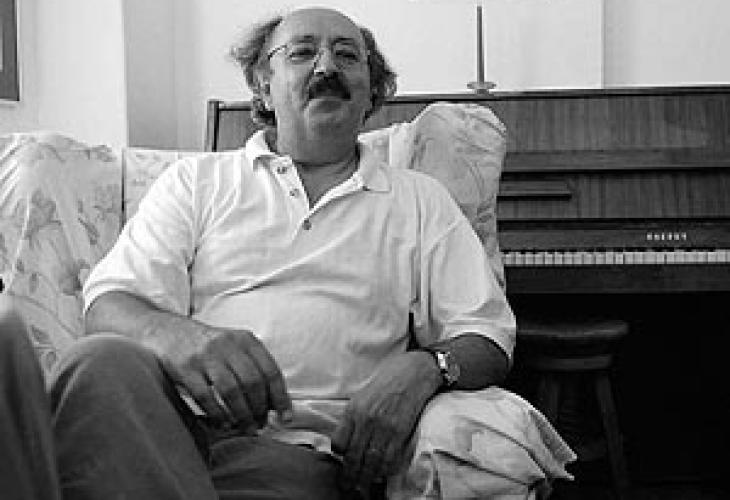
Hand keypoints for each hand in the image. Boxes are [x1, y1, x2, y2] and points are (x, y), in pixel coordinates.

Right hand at [151, 318, 291, 431]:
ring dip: (241, 415)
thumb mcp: (234, 347)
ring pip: (232, 390)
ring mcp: (205, 355)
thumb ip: (253, 368)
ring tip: (245, 428)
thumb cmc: (207, 347)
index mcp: (245, 340)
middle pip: (253, 382)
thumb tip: (274, 404)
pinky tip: (223, 424)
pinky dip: (217, 414)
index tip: (285, 417)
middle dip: (259, 409)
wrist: (166, 331)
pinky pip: (205, 396)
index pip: (271, 370)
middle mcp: (228, 344)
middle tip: (260, 425)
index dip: (280, 397)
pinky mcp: (185, 367)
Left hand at [331, 350, 441, 492]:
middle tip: (347, 487)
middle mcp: (366, 420)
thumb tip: (349, 438)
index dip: (339, 457)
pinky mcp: (401, 431)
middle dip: (350, 475)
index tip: (341, 463)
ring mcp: (383, 427)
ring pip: (371, 461)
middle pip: (354, 456)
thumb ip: (355, 416)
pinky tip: (381, 475)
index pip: (339, 443)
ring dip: (366, 478)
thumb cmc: (389, 379)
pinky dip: (384, 470)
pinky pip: (389, 457)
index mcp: (353, 410)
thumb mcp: (364, 394)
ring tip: (361, 488)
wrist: (415, 371)